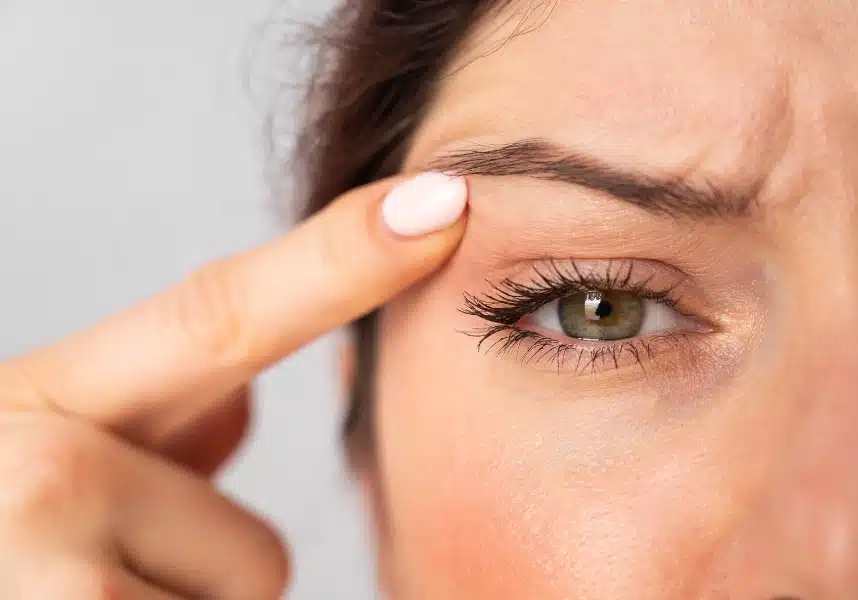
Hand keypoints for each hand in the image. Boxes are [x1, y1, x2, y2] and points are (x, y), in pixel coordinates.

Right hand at [0, 173, 467, 599]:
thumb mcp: (30, 462)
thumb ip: (148, 421)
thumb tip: (242, 397)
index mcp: (35, 408)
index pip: (220, 314)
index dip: (343, 257)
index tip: (445, 202)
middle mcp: (33, 475)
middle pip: (252, 556)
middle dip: (192, 586)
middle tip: (74, 585)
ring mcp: (45, 584)